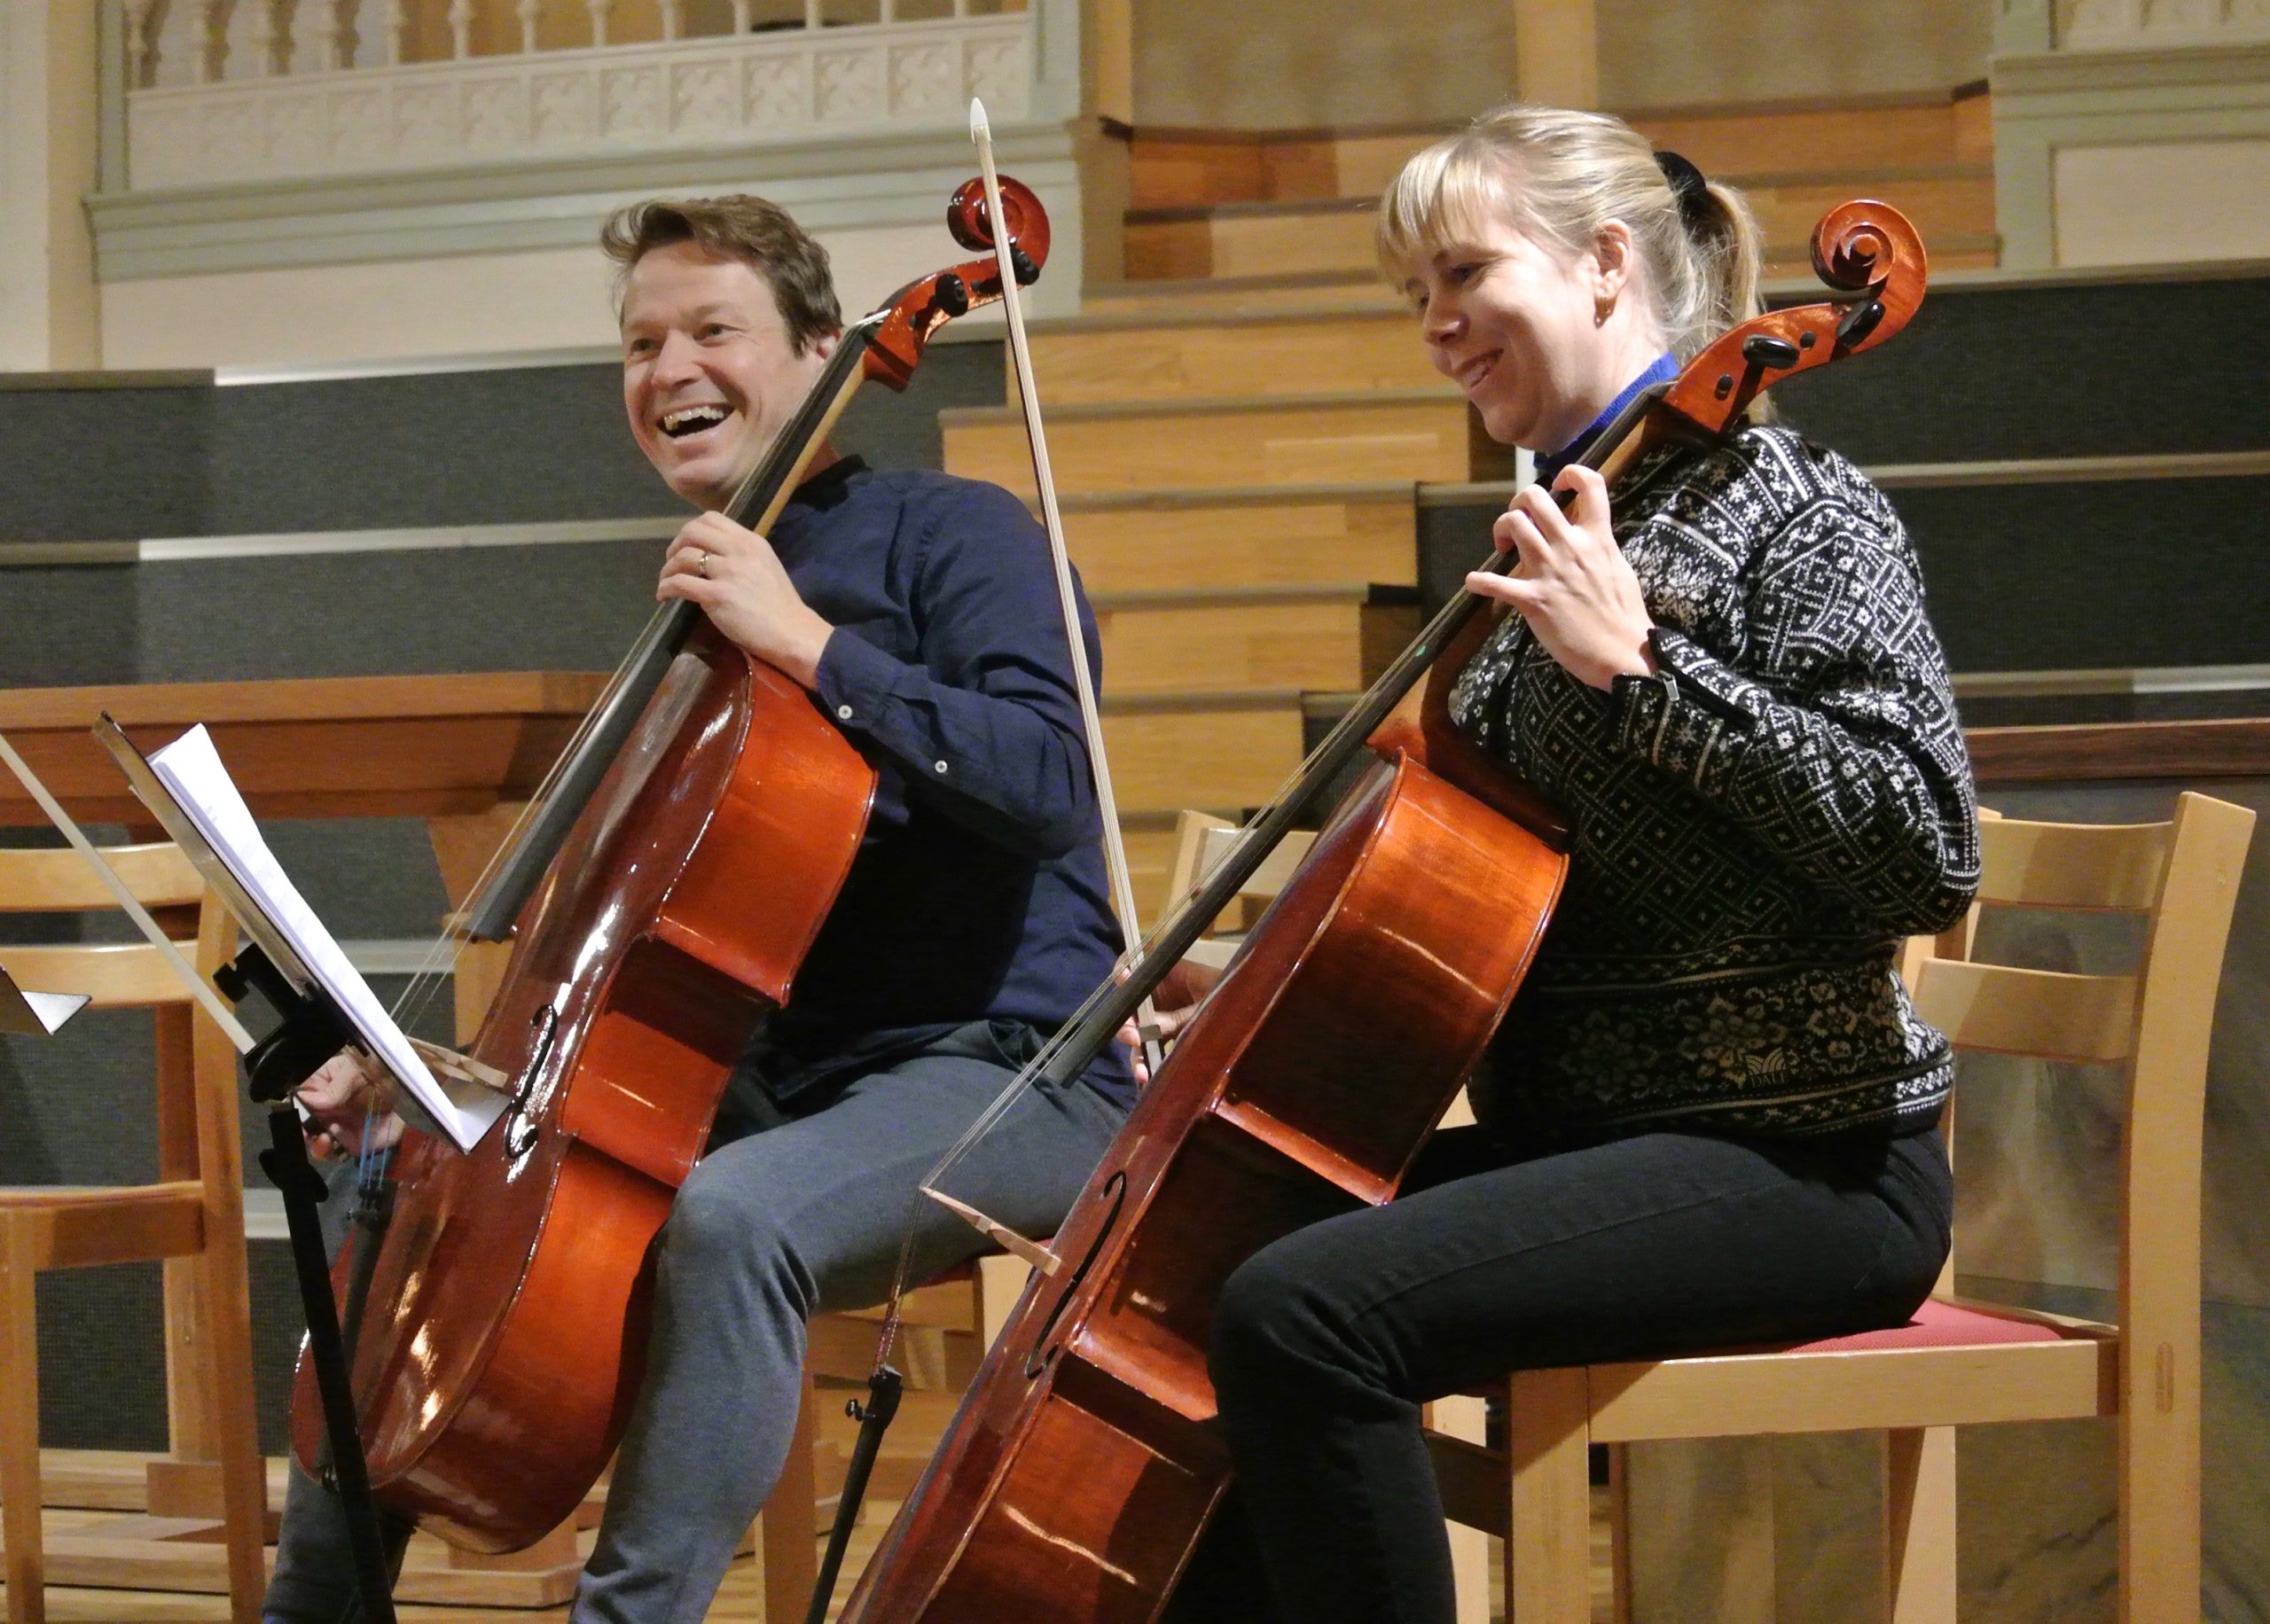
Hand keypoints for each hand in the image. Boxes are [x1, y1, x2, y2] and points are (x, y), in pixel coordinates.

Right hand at [296, 1049, 402, 1157]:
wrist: (417, 1099)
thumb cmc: (388, 1074)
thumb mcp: (361, 1071)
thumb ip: (336, 1087)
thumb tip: (307, 1099)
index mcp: (326, 1079)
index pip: (300, 1090)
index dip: (295, 1100)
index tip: (296, 1107)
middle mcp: (327, 1103)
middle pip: (301, 1117)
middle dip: (299, 1125)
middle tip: (304, 1131)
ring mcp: (336, 1123)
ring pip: (311, 1135)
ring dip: (310, 1140)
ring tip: (321, 1140)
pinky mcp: (348, 1141)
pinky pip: (329, 1150)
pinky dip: (324, 1151)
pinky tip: (328, 1145)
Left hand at [659, 512, 834, 687]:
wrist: (791, 631)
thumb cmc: (779, 604)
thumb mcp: (764, 565)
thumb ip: (741, 555)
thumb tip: (712, 555)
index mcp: (750, 541)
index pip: (711, 518)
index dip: (692, 529)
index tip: (687, 545)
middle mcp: (738, 550)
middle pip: (692, 531)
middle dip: (675, 545)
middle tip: (672, 561)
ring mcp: (727, 572)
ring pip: (683, 556)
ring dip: (668, 569)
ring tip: (667, 581)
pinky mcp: (717, 595)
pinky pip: (680, 583)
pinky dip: (666, 587)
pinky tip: (664, 596)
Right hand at [1116, 956, 1223, 1085]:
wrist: (1258, 1013)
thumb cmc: (1235, 999)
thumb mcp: (1206, 1009)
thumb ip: (1173, 1019)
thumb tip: (1139, 1030)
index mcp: (1171, 974)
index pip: (1138, 964)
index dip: (1125, 971)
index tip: (1121, 981)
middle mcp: (1162, 993)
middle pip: (1132, 1006)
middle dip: (1127, 1025)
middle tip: (1131, 1038)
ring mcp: (1165, 1015)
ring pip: (1140, 1032)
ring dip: (1137, 1052)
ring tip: (1141, 1072)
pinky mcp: (1171, 1036)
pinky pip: (1153, 1047)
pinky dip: (1149, 1062)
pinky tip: (1147, 1077)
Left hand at [1463, 465, 1654, 689]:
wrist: (1624, 653)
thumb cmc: (1625, 615)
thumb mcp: (1618, 568)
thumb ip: (1599, 547)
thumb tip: (1585, 538)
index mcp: (1598, 537)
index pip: (1590, 484)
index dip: (1570, 473)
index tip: (1558, 485)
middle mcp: (1572, 546)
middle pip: (1535, 498)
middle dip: (1518, 503)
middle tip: (1518, 523)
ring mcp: (1550, 571)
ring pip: (1513, 525)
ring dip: (1500, 531)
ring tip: (1502, 547)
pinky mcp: (1533, 600)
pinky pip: (1494, 583)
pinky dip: (1479, 581)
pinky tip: (1475, 583)